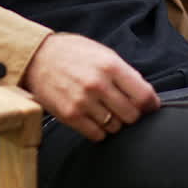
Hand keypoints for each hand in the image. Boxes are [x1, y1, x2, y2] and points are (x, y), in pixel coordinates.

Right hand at [23, 33, 159, 141]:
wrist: (37, 57)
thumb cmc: (72, 53)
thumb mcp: (102, 53)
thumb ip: (124, 74)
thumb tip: (146, 97)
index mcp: (110, 66)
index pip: (144, 95)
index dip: (151, 105)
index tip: (149, 107)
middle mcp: (98, 84)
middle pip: (132, 115)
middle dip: (132, 114)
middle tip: (124, 108)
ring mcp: (83, 101)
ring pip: (115, 127)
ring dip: (114, 122)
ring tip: (104, 110)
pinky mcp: (70, 115)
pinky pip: (96, 135)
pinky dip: (99, 130)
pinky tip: (93, 117)